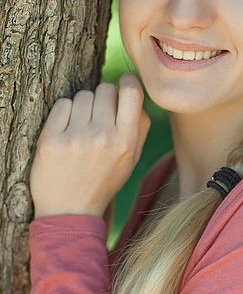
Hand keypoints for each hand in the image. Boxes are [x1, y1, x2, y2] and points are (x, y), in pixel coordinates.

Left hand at [30, 73, 150, 219]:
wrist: (70, 210)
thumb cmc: (103, 179)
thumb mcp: (132, 158)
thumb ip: (140, 126)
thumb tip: (133, 92)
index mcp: (126, 141)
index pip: (131, 91)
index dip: (127, 82)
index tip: (123, 85)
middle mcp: (103, 137)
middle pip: (105, 89)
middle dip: (103, 98)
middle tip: (99, 116)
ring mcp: (75, 137)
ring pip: (83, 95)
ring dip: (83, 106)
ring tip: (82, 127)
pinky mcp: (51, 139)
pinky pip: (62, 104)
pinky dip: (65, 113)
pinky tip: (67, 130)